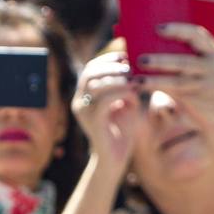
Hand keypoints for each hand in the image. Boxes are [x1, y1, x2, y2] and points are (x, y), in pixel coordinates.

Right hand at [73, 53, 144, 169]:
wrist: (116, 157)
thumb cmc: (122, 128)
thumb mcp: (126, 102)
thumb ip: (126, 85)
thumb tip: (132, 68)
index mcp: (85, 95)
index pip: (89, 69)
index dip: (106, 59)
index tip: (124, 55)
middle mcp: (80, 102)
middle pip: (89, 73)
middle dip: (110, 66)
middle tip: (129, 67)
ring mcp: (84, 113)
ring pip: (95, 85)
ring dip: (116, 78)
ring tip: (133, 79)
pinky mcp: (93, 123)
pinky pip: (104, 102)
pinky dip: (120, 92)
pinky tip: (133, 92)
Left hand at [134, 24, 213, 139]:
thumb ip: (198, 61)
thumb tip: (162, 51)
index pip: (199, 35)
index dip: (178, 30)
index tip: (159, 28)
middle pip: (184, 61)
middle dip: (160, 59)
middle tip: (140, 58)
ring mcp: (209, 86)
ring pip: (178, 81)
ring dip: (155, 79)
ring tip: (137, 77)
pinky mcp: (203, 102)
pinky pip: (177, 94)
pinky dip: (160, 90)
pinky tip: (146, 88)